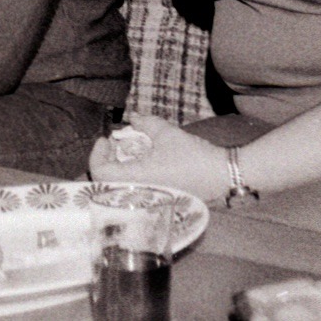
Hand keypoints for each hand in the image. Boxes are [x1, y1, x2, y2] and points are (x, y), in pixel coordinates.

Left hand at [87, 115, 229, 201]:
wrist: (222, 176)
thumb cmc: (193, 155)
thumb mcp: (167, 133)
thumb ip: (146, 123)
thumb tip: (133, 118)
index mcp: (136, 179)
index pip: (100, 173)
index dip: (98, 154)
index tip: (106, 139)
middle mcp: (138, 194)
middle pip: (107, 182)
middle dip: (108, 160)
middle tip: (116, 144)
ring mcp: (148, 201)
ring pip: (120, 188)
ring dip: (120, 169)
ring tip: (130, 152)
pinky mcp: (158, 202)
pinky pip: (135, 191)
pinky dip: (133, 177)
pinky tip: (143, 163)